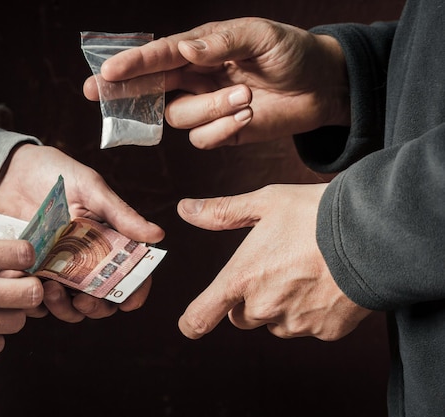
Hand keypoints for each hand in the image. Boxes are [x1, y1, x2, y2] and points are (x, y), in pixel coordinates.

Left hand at [0, 144, 164, 321]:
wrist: (7, 169)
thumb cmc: (55, 172)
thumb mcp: (90, 188)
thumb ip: (121, 214)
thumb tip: (158, 235)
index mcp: (108, 241)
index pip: (129, 274)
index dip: (134, 292)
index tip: (128, 302)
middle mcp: (86, 260)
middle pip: (101, 299)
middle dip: (96, 307)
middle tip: (83, 300)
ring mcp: (58, 268)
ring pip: (69, 306)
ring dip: (63, 308)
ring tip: (50, 289)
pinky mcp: (31, 271)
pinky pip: (34, 298)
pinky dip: (31, 300)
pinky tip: (23, 280)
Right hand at [83, 17, 349, 148]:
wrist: (322, 86)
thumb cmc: (292, 52)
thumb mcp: (260, 37)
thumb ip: (220, 43)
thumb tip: (184, 50)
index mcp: (201, 48)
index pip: (159, 56)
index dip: (132, 63)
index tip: (107, 70)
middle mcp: (196, 77)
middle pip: (149, 88)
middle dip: (123, 90)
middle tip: (97, 92)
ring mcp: (206, 106)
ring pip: (180, 118)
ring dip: (210, 110)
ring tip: (246, 97)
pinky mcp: (220, 131)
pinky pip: (202, 139)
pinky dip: (222, 130)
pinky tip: (247, 117)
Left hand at [176, 183, 371, 340]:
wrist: (374, 232)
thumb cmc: (314, 214)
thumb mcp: (264, 203)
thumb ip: (221, 211)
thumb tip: (184, 209)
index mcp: (242, 278)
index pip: (201, 317)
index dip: (192, 322)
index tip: (190, 323)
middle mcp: (264, 307)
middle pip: (241, 317)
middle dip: (248, 299)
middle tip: (273, 269)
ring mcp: (296, 322)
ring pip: (275, 323)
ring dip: (280, 306)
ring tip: (304, 272)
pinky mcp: (326, 332)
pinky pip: (308, 327)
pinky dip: (312, 311)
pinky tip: (325, 284)